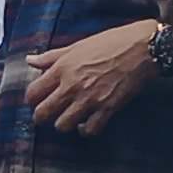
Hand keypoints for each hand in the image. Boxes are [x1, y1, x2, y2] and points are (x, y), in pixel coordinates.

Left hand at [24, 17, 164, 136]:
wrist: (143, 47)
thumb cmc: (111, 42)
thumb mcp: (77, 45)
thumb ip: (51, 56)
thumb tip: (29, 60)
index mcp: (62, 68)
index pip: (33, 93)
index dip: (32, 99)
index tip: (36, 100)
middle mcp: (72, 86)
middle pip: (43, 113)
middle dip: (41, 116)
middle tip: (47, 115)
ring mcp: (89, 99)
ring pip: (63, 125)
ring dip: (64, 124)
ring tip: (68, 118)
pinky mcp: (108, 108)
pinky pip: (90, 130)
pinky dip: (86, 130)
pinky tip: (86, 124)